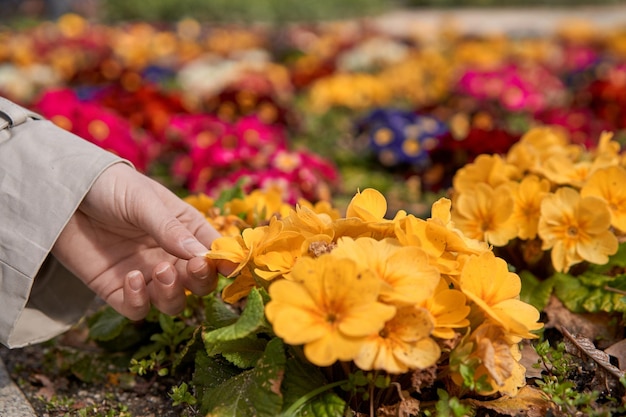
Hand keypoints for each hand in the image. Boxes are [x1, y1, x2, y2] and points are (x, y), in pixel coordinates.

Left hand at [52, 163, 228, 319]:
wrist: (59, 194)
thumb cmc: (108, 186)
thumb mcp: (142, 201)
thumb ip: (169, 229)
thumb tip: (202, 255)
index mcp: (185, 229)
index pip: (213, 252)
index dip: (224, 262)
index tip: (229, 267)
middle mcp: (169, 256)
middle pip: (199, 284)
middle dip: (200, 281)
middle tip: (192, 268)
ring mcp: (145, 275)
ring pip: (172, 303)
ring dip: (172, 294)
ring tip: (159, 271)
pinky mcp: (117, 290)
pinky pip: (137, 309)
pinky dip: (140, 301)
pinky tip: (132, 278)